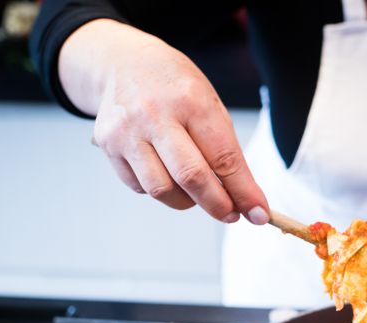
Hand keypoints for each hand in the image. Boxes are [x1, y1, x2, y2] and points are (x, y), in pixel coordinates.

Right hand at [59, 20, 269, 222]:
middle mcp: (155, 115)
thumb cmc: (175, 87)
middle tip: (231, 214)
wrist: (122, 63)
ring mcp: (127, 131)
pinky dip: (161, 191)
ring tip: (198, 194)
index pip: (223, 158)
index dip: (243, 191)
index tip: (258, 213)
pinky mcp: (108, 146)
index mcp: (191, 101)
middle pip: (191, 177)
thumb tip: (243, 197)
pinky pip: (140, 186)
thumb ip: (224, 149)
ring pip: (161, 189)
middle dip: (218, 205)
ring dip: (187, 202)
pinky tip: (168, 176)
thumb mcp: (209, 104)